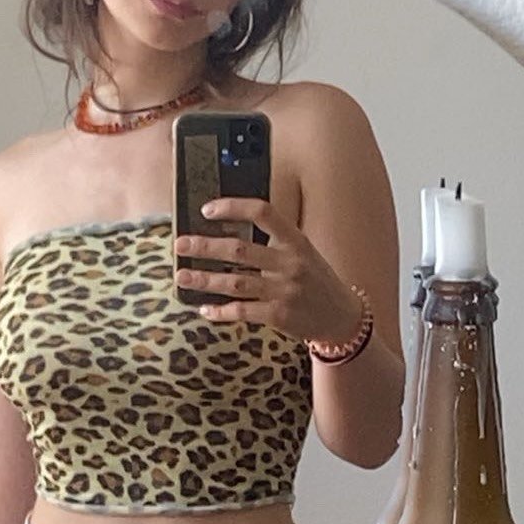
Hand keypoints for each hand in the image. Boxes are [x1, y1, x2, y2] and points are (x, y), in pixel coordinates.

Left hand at [173, 197, 361, 341]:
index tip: (206, 210)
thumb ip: (273, 241)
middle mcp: (290, 262)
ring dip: (204, 280)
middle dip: (205, 247)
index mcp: (295, 240)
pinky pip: (242, 312)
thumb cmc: (315, 280)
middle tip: (180, 245)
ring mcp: (285, 290)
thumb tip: (227, 233)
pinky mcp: (280, 316)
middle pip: (240, 250)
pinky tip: (204, 309)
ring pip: (235, 283)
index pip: (262, 212)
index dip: (232, 207)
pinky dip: (220, 311)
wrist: (342, 316)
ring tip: (181, 277)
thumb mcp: (303, 252)